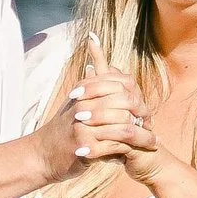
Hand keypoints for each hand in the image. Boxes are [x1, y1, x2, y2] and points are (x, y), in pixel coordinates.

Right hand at [31, 47, 150, 182]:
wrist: (41, 155)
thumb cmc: (63, 127)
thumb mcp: (74, 99)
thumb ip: (90, 78)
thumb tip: (95, 42)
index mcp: (84, 90)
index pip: (122, 84)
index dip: (137, 96)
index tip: (145, 108)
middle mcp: (83, 104)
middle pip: (127, 104)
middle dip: (143, 115)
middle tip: (152, 124)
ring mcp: (84, 125)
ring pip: (125, 127)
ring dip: (143, 136)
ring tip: (154, 142)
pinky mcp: (85, 146)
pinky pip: (117, 146)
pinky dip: (130, 150)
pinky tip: (137, 153)